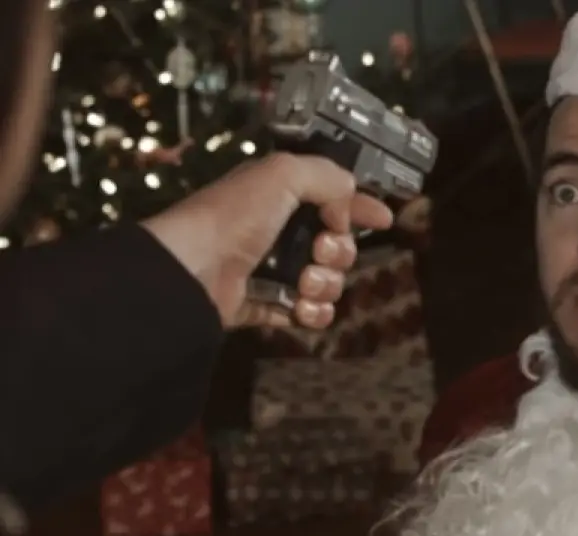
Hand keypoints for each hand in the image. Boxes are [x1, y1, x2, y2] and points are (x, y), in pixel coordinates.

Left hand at [141, 153, 392, 328]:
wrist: (191, 270)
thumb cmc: (234, 217)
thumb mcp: (282, 175)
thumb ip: (325, 176)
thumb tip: (349, 197)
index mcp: (282, 197)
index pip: (334, 198)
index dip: (361, 207)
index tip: (384, 219)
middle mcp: (279, 232)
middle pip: (339, 246)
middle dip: (340, 251)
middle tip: (320, 251)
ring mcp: (273, 272)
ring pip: (328, 283)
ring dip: (325, 285)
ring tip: (303, 284)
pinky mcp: (265, 306)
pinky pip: (307, 314)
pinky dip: (310, 314)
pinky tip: (300, 309)